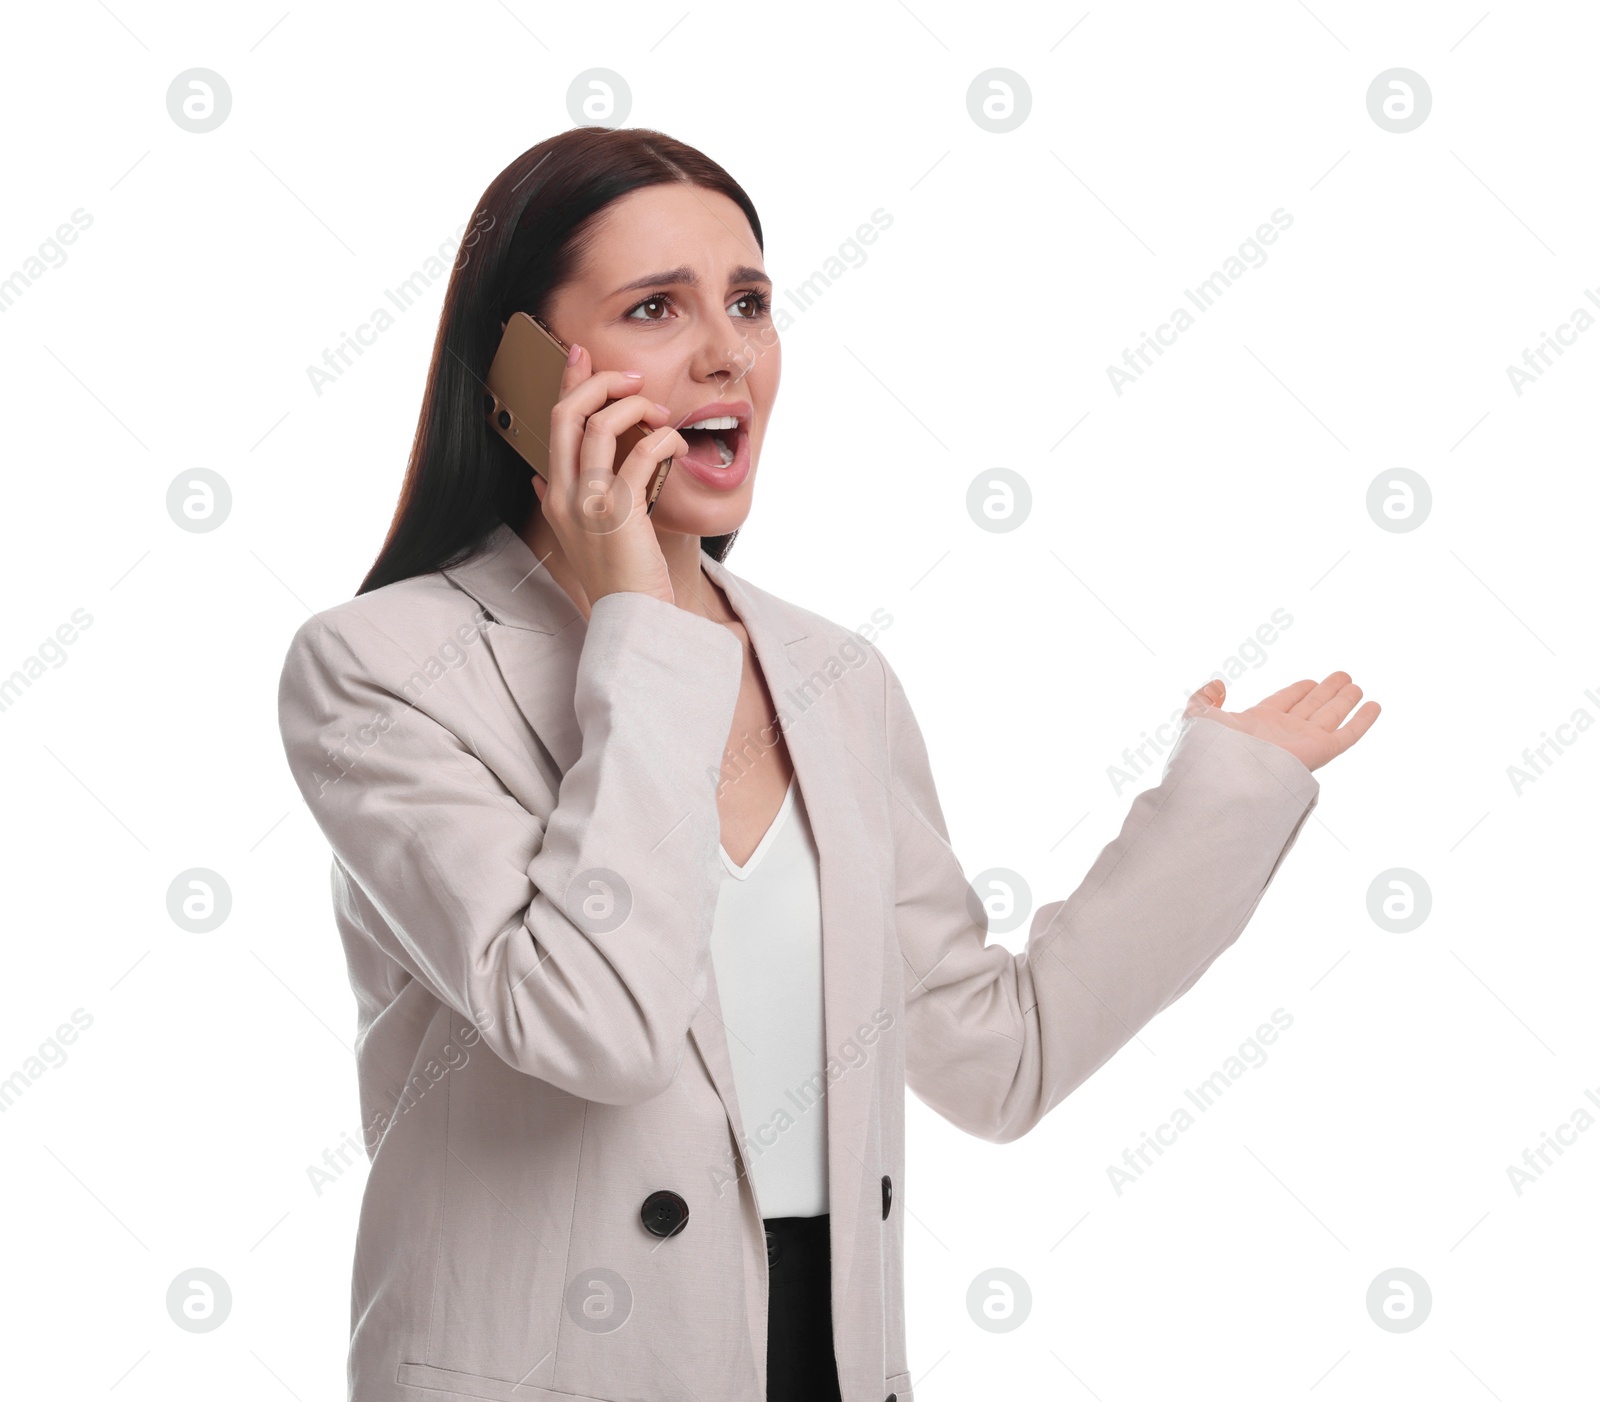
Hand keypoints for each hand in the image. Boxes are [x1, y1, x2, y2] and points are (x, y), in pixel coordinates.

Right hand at [531, 342, 685, 606]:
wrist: (632, 620)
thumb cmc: (618, 578)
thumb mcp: (578, 538)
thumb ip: (561, 503)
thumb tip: (540, 475)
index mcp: (553, 496)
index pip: (551, 424)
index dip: (567, 384)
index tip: (581, 354)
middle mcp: (563, 495)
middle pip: (566, 414)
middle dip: (600, 384)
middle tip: (633, 378)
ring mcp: (587, 503)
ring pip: (598, 425)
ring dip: (635, 408)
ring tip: (661, 413)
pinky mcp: (618, 512)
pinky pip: (640, 454)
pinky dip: (663, 439)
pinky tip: (677, 444)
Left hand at [1183, 672, 1379, 772]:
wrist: (1229, 776)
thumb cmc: (1212, 750)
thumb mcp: (1198, 718)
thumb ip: (1203, 699)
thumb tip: (1218, 683)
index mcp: (1258, 722)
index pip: (1285, 701)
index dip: (1298, 690)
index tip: (1311, 680)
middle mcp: (1285, 731)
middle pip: (1312, 706)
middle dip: (1326, 691)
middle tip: (1342, 676)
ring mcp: (1305, 740)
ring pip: (1331, 714)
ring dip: (1344, 699)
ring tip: (1355, 684)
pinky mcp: (1322, 751)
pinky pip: (1348, 733)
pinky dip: (1363, 720)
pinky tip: (1374, 706)